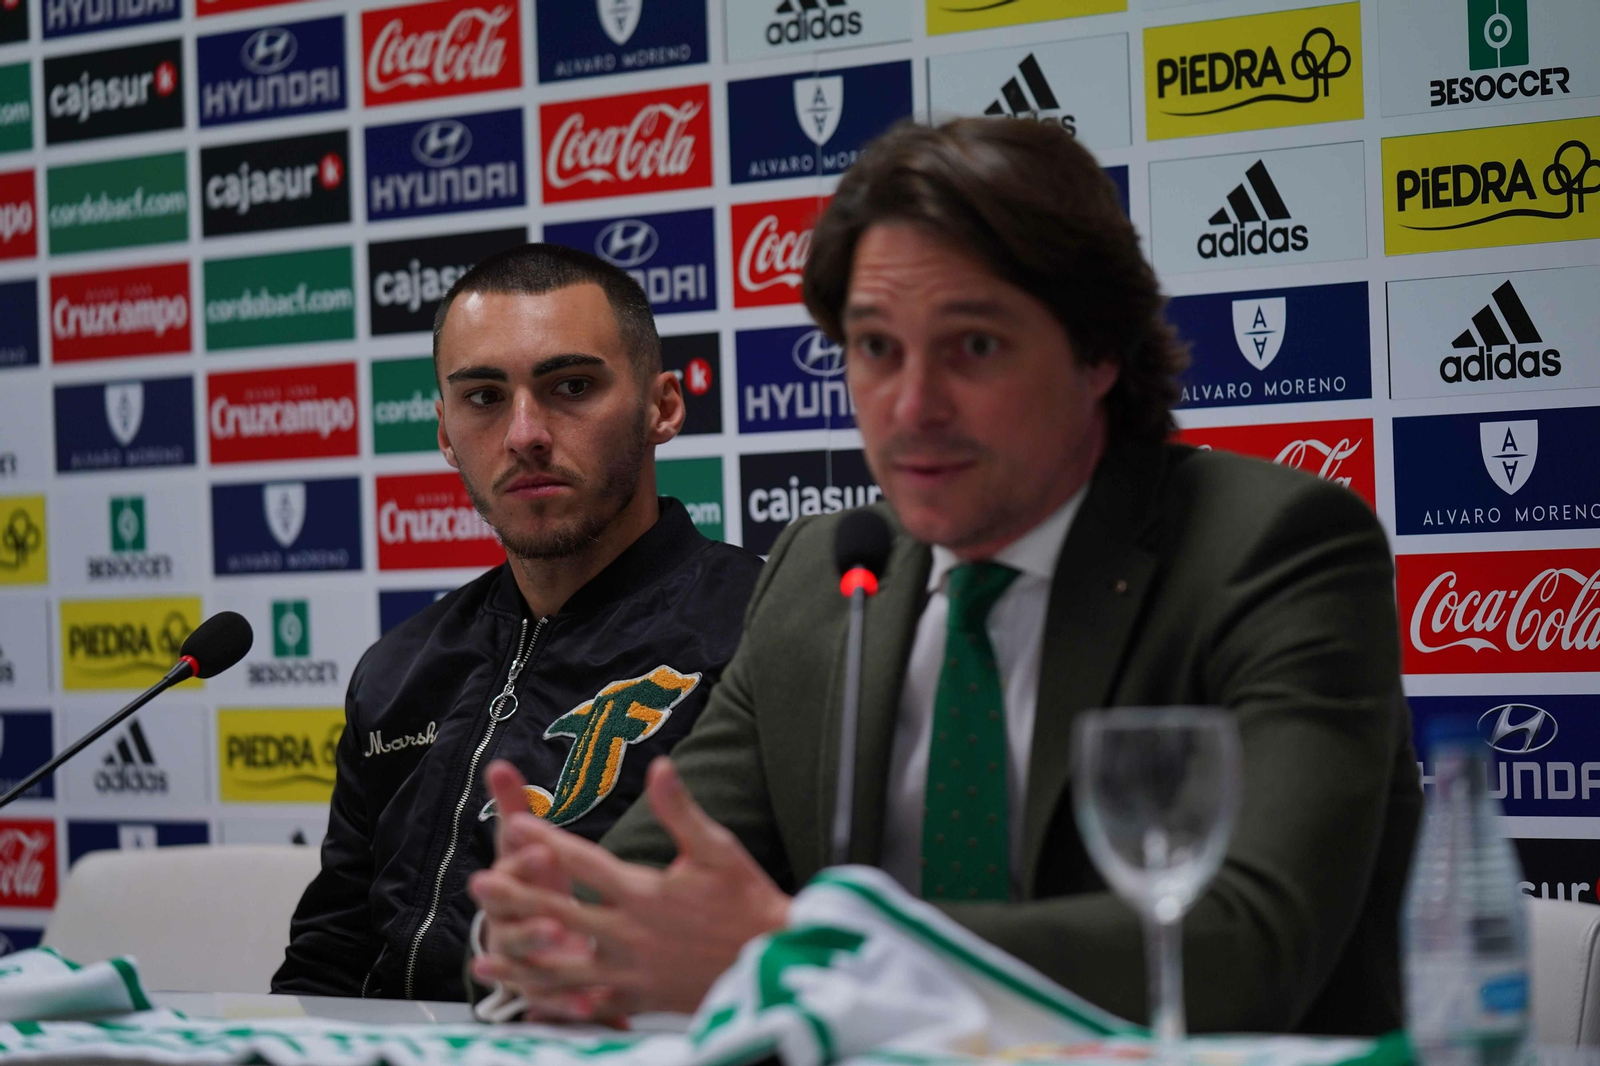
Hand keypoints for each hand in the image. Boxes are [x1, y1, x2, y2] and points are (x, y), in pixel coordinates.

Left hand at [470, 756, 791, 1015]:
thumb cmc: (747, 900)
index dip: (547, 841)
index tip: (516, 824)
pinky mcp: (639, 997)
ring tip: (483, 956)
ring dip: (520, 961)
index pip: (584, 862)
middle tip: (477, 886)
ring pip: (562, 968)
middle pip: (559, 914)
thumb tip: (658, 766)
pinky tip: (528, 1004)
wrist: (771, 961)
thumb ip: (680, 809)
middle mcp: (628, 933)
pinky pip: (587, 1004)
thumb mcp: (718, 848)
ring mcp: (630, 970)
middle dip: (516, 899)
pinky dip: (555, 1006)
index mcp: (643, 892)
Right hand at [472, 760, 612, 1021]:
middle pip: (505, 920)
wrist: (537, 934)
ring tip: (559, 943)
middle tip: (546, 902)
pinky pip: (551, 1003)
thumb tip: (498, 763)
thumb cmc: (533, 883)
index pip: (506, 871)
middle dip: (523, 910)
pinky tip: (587, 1006)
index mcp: (508, 887)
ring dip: (539, 953)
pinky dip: (565, 1005)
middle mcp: (507, 926)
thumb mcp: (524, 845)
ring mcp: (521, 962)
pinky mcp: (543, 993)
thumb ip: (513, 807)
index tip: (543, 848)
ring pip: (522, 963)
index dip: (522, 861)